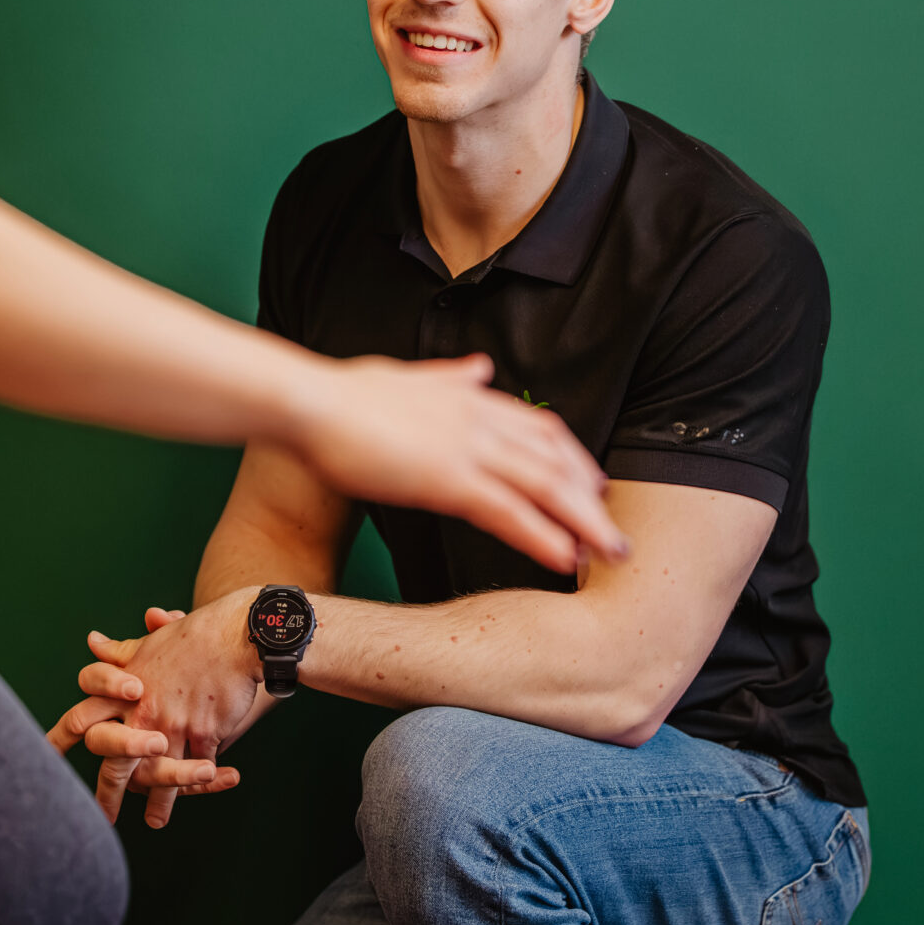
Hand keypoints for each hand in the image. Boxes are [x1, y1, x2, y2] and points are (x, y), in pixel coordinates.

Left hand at [69, 596, 260, 828]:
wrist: (235, 636)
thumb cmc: (194, 635)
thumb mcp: (150, 644)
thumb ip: (120, 653)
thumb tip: (93, 642)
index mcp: (123, 689)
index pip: (82, 717)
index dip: (61, 739)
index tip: (47, 758)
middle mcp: (143, 710)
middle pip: (115, 760)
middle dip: (108, 792)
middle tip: (103, 816)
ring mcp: (173, 724)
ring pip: (158, 773)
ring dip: (158, 802)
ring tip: (155, 821)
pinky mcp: (203, 733)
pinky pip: (196, 767)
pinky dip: (199, 784)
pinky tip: (198, 793)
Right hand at [288, 353, 626, 575]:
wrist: (306, 403)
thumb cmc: (341, 394)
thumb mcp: (405, 375)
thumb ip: (447, 376)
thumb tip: (480, 366)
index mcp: (470, 397)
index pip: (539, 428)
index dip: (571, 458)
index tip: (591, 484)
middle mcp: (479, 419)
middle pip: (555, 459)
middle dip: (591, 497)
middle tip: (616, 531)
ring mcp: (467, 448)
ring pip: (545, 486)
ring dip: (584, 522)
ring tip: (612, 554)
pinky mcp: (446, 478)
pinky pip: (508, 511)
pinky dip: (542, 536)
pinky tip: (566, 558)